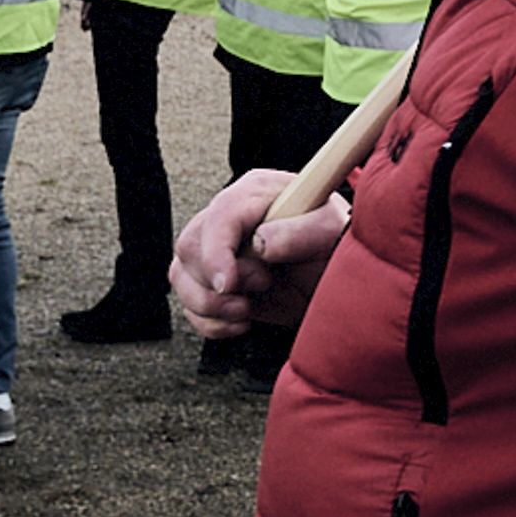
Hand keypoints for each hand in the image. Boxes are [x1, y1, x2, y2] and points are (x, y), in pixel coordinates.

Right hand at [171, 166, 351, 341]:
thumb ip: (301, 233)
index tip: (228, 284)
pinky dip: (212, 323)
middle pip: (190, 248)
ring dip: (211, 305)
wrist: (334, 276)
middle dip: (218, 282)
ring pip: (181, 277)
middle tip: (262, 286)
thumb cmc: (334, 243)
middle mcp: (227, 218)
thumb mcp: (330, 231)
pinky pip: (190, 306)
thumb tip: (260, 242)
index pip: (219, 217)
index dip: (216, 252)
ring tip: (249, 309)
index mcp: (254, 193)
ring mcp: (215, 251)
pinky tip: (243, 320)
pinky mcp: (213, 283)